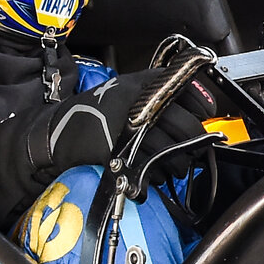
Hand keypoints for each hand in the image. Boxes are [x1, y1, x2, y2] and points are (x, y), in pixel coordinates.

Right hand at [0, 66, 239, 224]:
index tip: (202, 123)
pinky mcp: (121, 151)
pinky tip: (146, 177)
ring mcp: (132, 126)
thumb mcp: (130, 88)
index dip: (204, 114)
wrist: (59, 130)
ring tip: (166, 167)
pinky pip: (151, 170)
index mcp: (149, 84)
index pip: (195, 98)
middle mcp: (143, 102)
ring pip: (174, 153)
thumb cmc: (99, 109)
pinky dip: (152, 179)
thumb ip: (163, 91)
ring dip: (175, 166)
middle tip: (188, 154)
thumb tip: (204, 107)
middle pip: (188, 130)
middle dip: (193, 147)